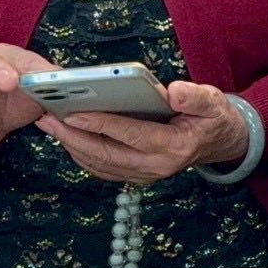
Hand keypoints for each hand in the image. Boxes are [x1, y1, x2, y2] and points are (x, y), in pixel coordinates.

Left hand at [34, 81, 247, 183]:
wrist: (220, 143)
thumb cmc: (213, 118)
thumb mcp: (213, 101)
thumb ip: (195, 97)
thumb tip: (173, 92)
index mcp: (175, 146)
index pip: (132, 135)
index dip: (102, 124)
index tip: (73, 113)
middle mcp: (157, 166)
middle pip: (107, 153)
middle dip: (73, 136)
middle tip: (47, 118)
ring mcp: (145, 175)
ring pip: (100, 163)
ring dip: (72, 145)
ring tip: (50, 125)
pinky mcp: (136, 176)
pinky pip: (103, 168)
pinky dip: (82, 154)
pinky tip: (67, 137)